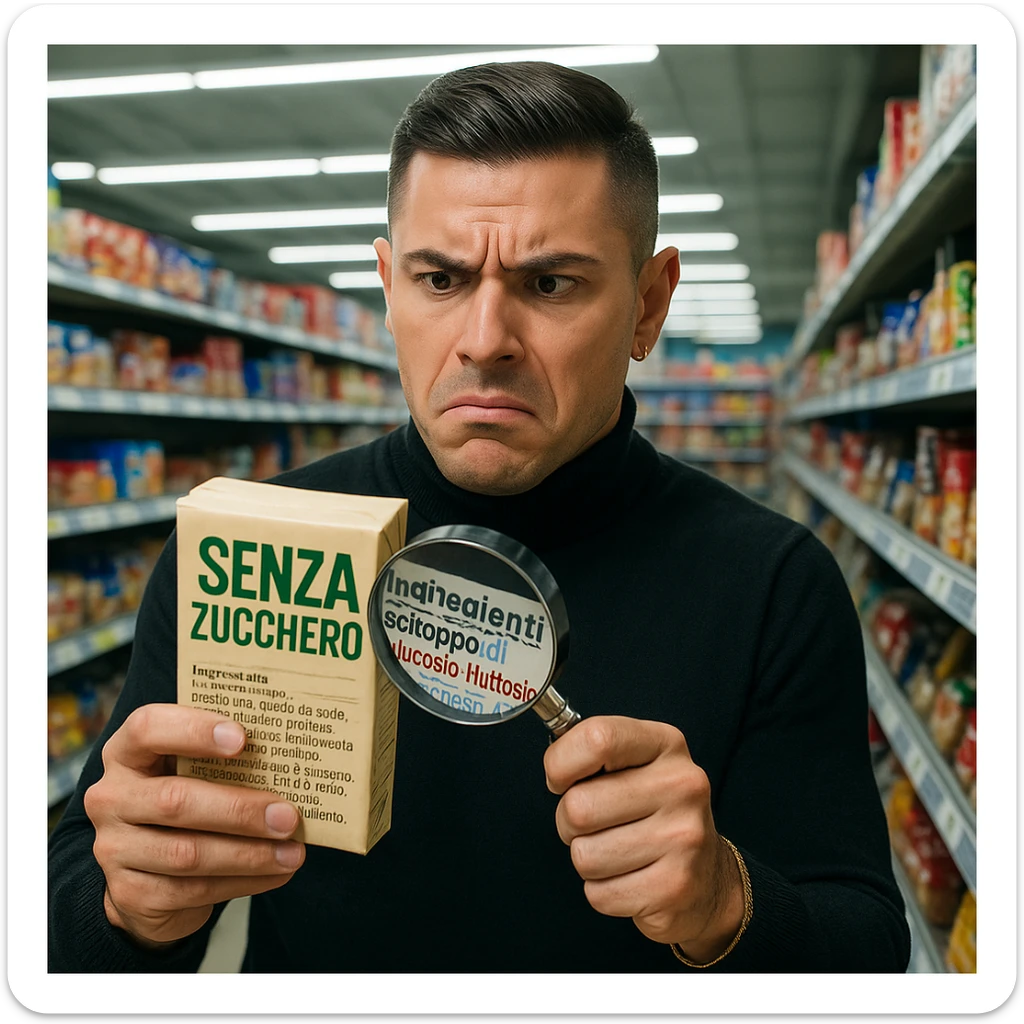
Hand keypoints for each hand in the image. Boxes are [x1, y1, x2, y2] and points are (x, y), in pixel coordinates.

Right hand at [84, 704, 305, 948]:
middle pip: (175, 800)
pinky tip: (277, 873)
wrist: (147, 872)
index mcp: (126, 753)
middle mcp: (111, 798)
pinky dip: (243, 882)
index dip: (194, 730)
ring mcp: (113, 849)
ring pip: (188, 853)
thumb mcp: (193, 770)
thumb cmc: (186, 799)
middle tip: (288, 816)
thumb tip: (292, 756)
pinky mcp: (129, 893)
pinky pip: (192, 890)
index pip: (147, 728)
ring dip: (249, 854)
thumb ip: (225, 759)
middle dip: (239, 810)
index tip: (243, 739)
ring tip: (292, 851)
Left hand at [543, 716, 744, 962]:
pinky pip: (600, 893)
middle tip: (593, 825)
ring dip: (588, 859)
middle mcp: (682, 785)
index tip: (561, 780)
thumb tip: (555, 770)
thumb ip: (594, 754)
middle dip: (569, 823)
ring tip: (616, 851)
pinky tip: (630, 878)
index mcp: (666, 744)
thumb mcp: (633, 764)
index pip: (597, 738)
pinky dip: (602, 890)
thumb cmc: (652, 811)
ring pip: (585, 855)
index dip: (562, 763)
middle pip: (579, 807)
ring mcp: (684, 837)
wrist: (708, 877)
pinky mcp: (675, 887)